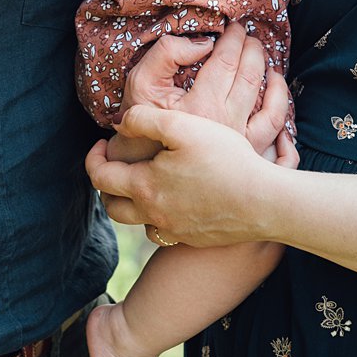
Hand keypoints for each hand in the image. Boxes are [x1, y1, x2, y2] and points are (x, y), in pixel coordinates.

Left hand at [86, 104, 279, 246]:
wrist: (263, 201)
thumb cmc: (224, 158)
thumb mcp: (182, 125)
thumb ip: (144, 119)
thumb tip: (121, 125)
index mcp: (144, 186)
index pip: (100, 177)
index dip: (93, 158)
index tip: (100, 144)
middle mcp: (153, 214)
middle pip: (112, 206)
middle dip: (105, 185)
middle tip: (114, 166)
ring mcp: (174, 229)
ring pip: (137, 222)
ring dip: (130, 202)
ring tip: (141, 183)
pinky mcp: (194, 237)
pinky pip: (163, 230)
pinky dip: (158, 215)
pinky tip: (173, 200)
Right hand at [119, 21, 290, 157]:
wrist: (139, 173)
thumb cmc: (138, 127)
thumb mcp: (140, 83)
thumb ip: (166, 54)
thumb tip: (203, 44)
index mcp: (202, 105)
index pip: (227, 61)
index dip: (234, 38)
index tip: (234, 26)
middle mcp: (226, 124)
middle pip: (251, 77)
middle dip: (253, 50)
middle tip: (250, 37)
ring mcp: (240, 144)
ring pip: (271, 106)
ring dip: (273, 78)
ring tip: (266, 63)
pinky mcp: (246, 157)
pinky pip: (275, 133)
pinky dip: (281, 111)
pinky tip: (276, 96)